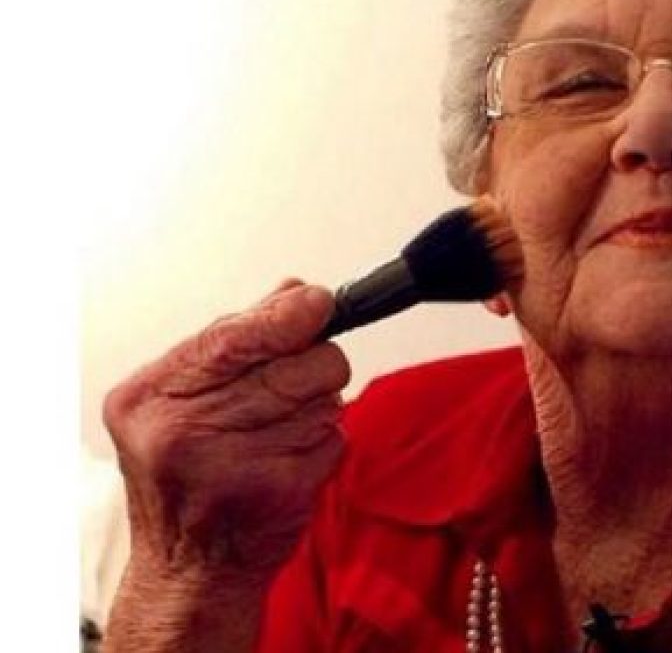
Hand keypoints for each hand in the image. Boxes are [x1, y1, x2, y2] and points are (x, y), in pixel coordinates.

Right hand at [101, 279, 349, 650]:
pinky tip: (289, 462)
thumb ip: (234, 342)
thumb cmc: (187, 477)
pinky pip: (333, 438)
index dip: (285, 316)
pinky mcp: (278, 491)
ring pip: (322, 400)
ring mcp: (230, 466)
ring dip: (317, 408)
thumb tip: (294, 292)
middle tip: (296, 384)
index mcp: (147, 399)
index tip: (318, 300)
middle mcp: (180, 432)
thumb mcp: (180, 402)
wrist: (190, 569)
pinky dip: (323, 444)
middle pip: (292, 366)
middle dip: (312, 366)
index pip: (230, 337)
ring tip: (279, 433)